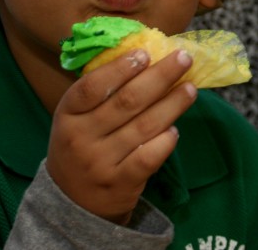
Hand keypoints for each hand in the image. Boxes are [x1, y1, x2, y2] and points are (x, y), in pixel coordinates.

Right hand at [46, 48, 196, 224]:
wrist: (71, 203)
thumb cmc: (81, 145)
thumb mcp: (76, 118)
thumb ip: (101, 92)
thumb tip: (143, 55)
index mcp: (67, 114)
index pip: (92, 87)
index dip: (119, 68)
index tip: (145, 53)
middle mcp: (81, 138)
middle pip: (126, 102)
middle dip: (159, 77)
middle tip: (183, 59)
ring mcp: (100, 163)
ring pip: (143, 127)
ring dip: (172, 105)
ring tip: (190, 89)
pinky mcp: (120, 184)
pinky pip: (149, 157)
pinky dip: (165, 140)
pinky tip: (175, 129)